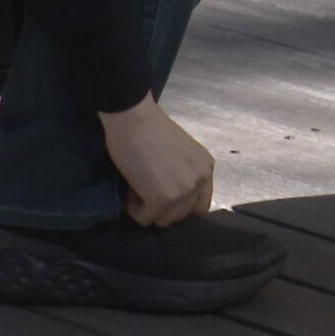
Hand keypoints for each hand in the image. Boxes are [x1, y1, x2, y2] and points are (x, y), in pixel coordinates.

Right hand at [98, 94, 213, 226]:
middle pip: (181, 215)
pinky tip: (129, 191)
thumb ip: (182, 173)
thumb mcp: (180, 152)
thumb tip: (169, 196)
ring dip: (148, 208)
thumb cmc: (149, 126)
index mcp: (205, 167)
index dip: (179, 202)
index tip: (161, 191)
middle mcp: (199, 181)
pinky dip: (134, 210)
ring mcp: (183, 192)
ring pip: (164, 220)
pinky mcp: (162, 199)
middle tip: (144, 187)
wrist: (133, 115)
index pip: (199, 204)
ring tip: (136, 188)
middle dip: (161, 206)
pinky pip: (145, 218)